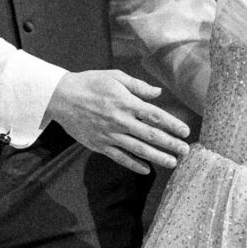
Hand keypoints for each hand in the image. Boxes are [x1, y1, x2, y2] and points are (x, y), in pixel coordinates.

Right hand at [44, 70, 189, 174]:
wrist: (61, 97)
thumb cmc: (89, 83)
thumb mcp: (115, 77)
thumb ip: (138, 86)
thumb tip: (158, 93)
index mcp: (126, 102)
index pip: (155, 115)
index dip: (172, 124)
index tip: (186, 131)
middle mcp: (120, 121)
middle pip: (150, 135)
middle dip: (170, 144)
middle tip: (185, 151)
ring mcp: (110, 135)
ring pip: (138, 149)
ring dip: (157, 157)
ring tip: (172, 163)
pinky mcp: (99, 145)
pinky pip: (120, 157)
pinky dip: (133, 165)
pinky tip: (146, 170)